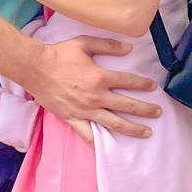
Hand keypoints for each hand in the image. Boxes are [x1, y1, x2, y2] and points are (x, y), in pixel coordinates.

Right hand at [30, 35, 159, 143]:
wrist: (34, 68)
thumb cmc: (59, 54)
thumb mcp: (84, 43)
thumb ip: (108, 45)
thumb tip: (129, 48)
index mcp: (100, 77)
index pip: (128, 82)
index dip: (143, 84)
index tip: (153, 87)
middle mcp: (96, 96)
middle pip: (127, 106)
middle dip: (145, 110)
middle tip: (157, 113)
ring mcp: (85, 110)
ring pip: (114, 124)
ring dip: (132, 129)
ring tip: (146, 133)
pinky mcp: (72, 119)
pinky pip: (88, 134)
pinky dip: (99, 143)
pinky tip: (111, 148)